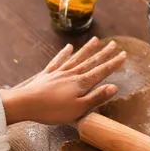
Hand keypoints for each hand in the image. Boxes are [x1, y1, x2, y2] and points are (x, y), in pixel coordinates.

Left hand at [0, 37, 126, 124]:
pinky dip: (64, 53)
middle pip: (91, 62)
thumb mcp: (78, 109)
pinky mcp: (47, 75)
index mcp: (81, 84)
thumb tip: (114, 87)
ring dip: (87, 49)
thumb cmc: (53, 110)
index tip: (123, 54)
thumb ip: (96, 97)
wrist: (26, 104)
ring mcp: (59, 73)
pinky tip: (68, 47)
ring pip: (76, 58)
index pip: (101, 72)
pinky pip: (58, 61)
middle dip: (103, 54)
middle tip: (114, 44)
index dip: (113, 64)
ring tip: (96, 40)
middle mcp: (72, 74)